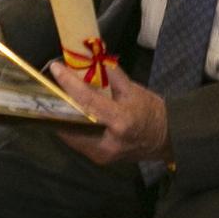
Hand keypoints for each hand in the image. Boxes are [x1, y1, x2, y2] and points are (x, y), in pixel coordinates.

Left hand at [51, 63, 170, 164]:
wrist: (166, 138)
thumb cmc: (151, 111)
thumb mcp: (133, 89)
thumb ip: (110, 75)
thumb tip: (90, 58)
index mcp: (120, 121)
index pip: (88, 101)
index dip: (70, 84)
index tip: (56, 68)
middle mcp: (108, 142)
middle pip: (72, 122)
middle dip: (59, 104)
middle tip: (53, 85)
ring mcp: (102, 154)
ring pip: (71, 134)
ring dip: (62, 115)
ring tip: (58, 97)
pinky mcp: (99, 158)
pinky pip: (77, 141)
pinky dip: (71, 126)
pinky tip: (69, 113)